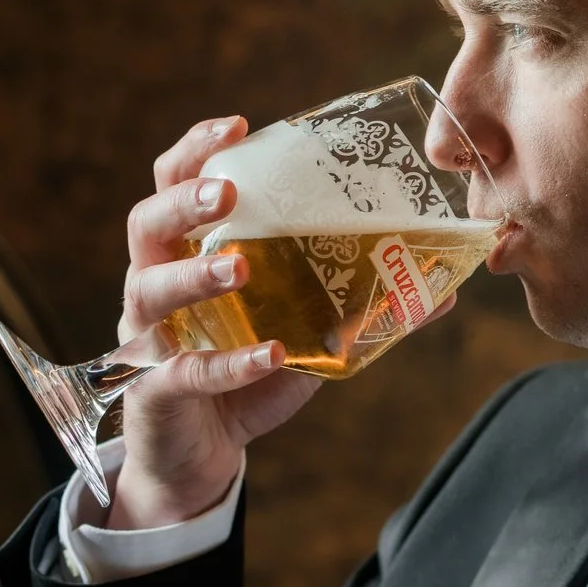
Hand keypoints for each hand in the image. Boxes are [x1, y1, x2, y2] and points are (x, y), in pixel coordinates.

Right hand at [108, 115, 321, 528]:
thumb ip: (358, 308)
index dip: (196, 151)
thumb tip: (441, 290)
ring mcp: (148, 340)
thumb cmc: (245, 376)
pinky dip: (229, 363)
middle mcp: (154, 286)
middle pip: (146, 224)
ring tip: (238, 265)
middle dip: (183, 201)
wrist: (201, 460)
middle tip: (228, 192)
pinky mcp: (156, 394)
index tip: (235, 127)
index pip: (173, 184)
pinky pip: (185, 371)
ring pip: (151, 291)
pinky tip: (271, 354)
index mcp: (185, 254)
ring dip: (194, 274)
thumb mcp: (305, 334)